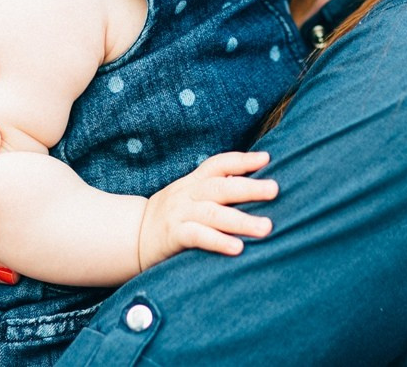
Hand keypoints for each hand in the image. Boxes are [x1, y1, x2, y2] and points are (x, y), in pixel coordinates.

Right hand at [137, 151, 278, 270]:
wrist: (132, 236)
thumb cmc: (172, 216)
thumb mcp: (190, 195)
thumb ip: (215, 189)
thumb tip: (255, 185)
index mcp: (194, 181)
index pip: (219, 164)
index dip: (242, 160)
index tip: (267, 158)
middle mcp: (188, 194)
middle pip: (221, 187)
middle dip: (250, 188)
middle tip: (275, 190)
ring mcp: (180, 214)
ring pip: (214, 214)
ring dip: (242, 220)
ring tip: (266, 227)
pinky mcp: (173, 236)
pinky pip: (198, 237)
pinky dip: (218, 241)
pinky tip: (238, 248)